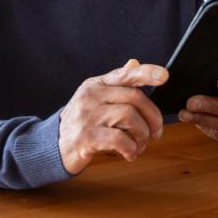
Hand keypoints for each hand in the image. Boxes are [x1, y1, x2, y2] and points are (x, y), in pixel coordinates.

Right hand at [58, 59, 167, 174]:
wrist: (53, 145)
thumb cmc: (82, 120)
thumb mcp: (95, 98)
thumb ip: (116, 84)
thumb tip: (135, 63)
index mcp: (96, 84)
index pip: (125, 74)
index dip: (147, 73)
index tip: (164, 75)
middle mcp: (91, 96)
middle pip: (134, 98)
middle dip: (152, 116)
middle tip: (156, 132)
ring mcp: (87, 116)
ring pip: (129, 117)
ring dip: (143, 134)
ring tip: (141, 144)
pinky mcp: (86, 138)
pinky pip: (119, 139)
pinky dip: (131, 148)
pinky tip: (131, 154)